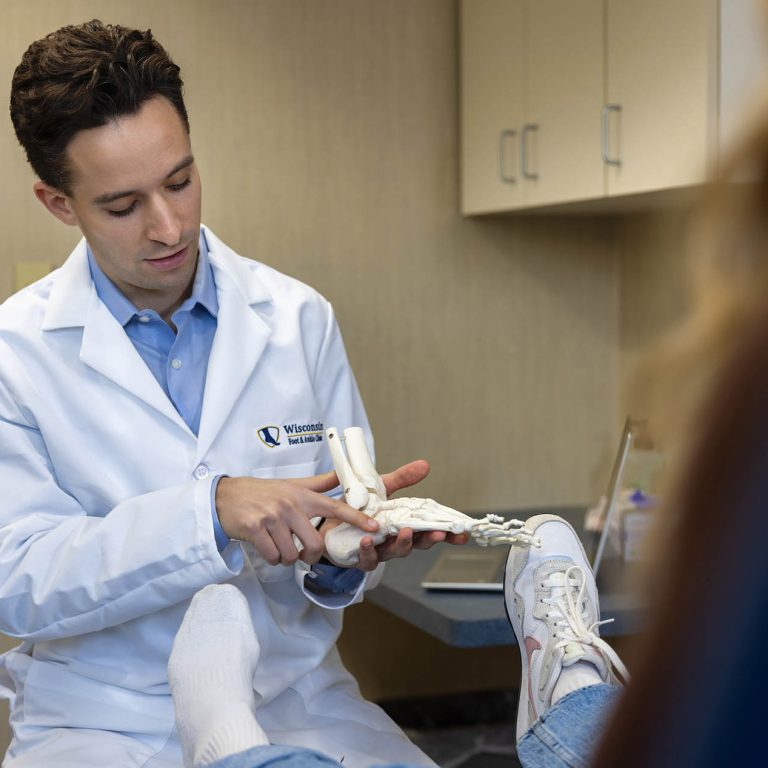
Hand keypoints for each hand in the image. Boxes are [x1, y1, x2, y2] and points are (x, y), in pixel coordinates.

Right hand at [215, 473, 378, 566]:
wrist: (226, 496)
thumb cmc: (263, 492)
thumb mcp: (292, 485)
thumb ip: (319, 484)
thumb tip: (342, 475)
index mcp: (303, 496)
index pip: (336, 506)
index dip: (356, 518)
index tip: (374, 526)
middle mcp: (290, 505)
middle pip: (315, 544)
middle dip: (310, 555)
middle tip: (301, 551)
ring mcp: (272, 517)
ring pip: (292, 555)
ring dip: (286, 557)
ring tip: (278, 543)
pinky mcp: (255, 529)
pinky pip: (273, 557)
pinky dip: (271, 558)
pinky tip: (266, 546)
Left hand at [319, 457, 469, 570]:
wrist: (326, 521)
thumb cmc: (358, 509)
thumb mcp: (381, 490)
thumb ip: (402, 479)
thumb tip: (425, 465)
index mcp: (403, 525)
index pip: (429, 531)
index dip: (447, 534)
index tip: (463, 535)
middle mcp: (393, 541)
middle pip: (417, 544)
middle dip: (429, 539)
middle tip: (439, 533)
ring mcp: (378, 551)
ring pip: (395, 552)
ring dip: (402, 544)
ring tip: (405, 532)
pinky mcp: (358, 557)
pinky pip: (366, 558)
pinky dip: (368, 550)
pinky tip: (368, 539)